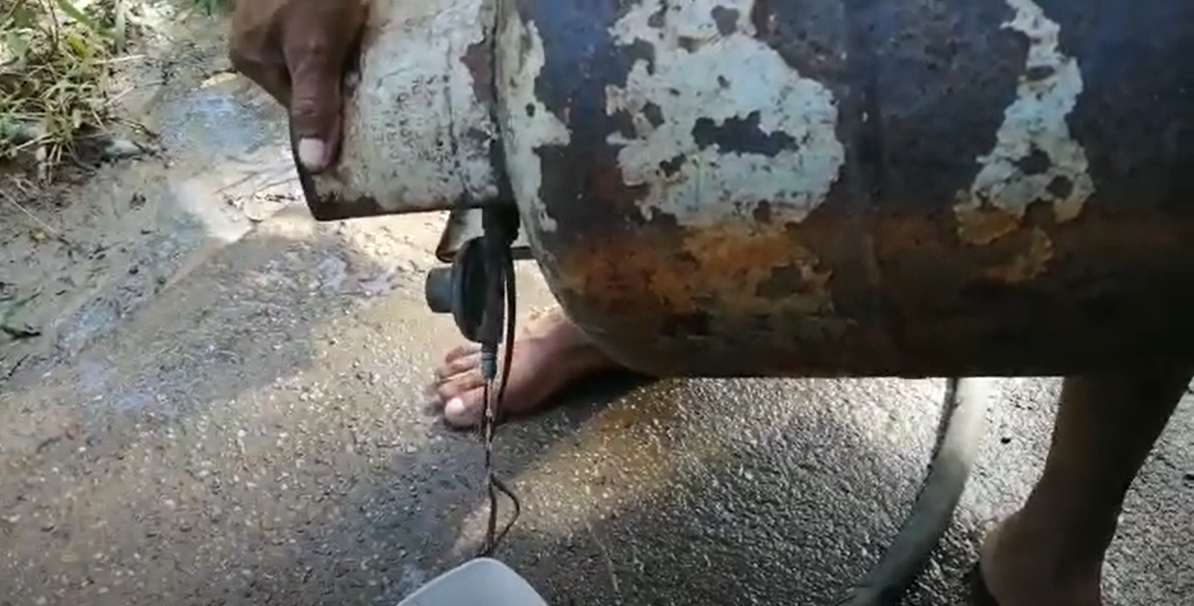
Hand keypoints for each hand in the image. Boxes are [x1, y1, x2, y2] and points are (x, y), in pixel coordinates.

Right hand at [229, 0, 367, 171]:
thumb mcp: (315, 51)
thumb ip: (313, 103)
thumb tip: (314, 164)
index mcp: (252, 57)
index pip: (298, 105)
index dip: (333, 110)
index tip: (368, 112)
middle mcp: (259, 38)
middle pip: (311, 79)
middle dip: (342, 81)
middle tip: (376, 78)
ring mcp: (281, 16)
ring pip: (324, 54)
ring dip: (350, 56)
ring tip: (373, 52)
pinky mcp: (306, 2)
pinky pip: (331, 28)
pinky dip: (351, 31)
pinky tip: (368, 26)